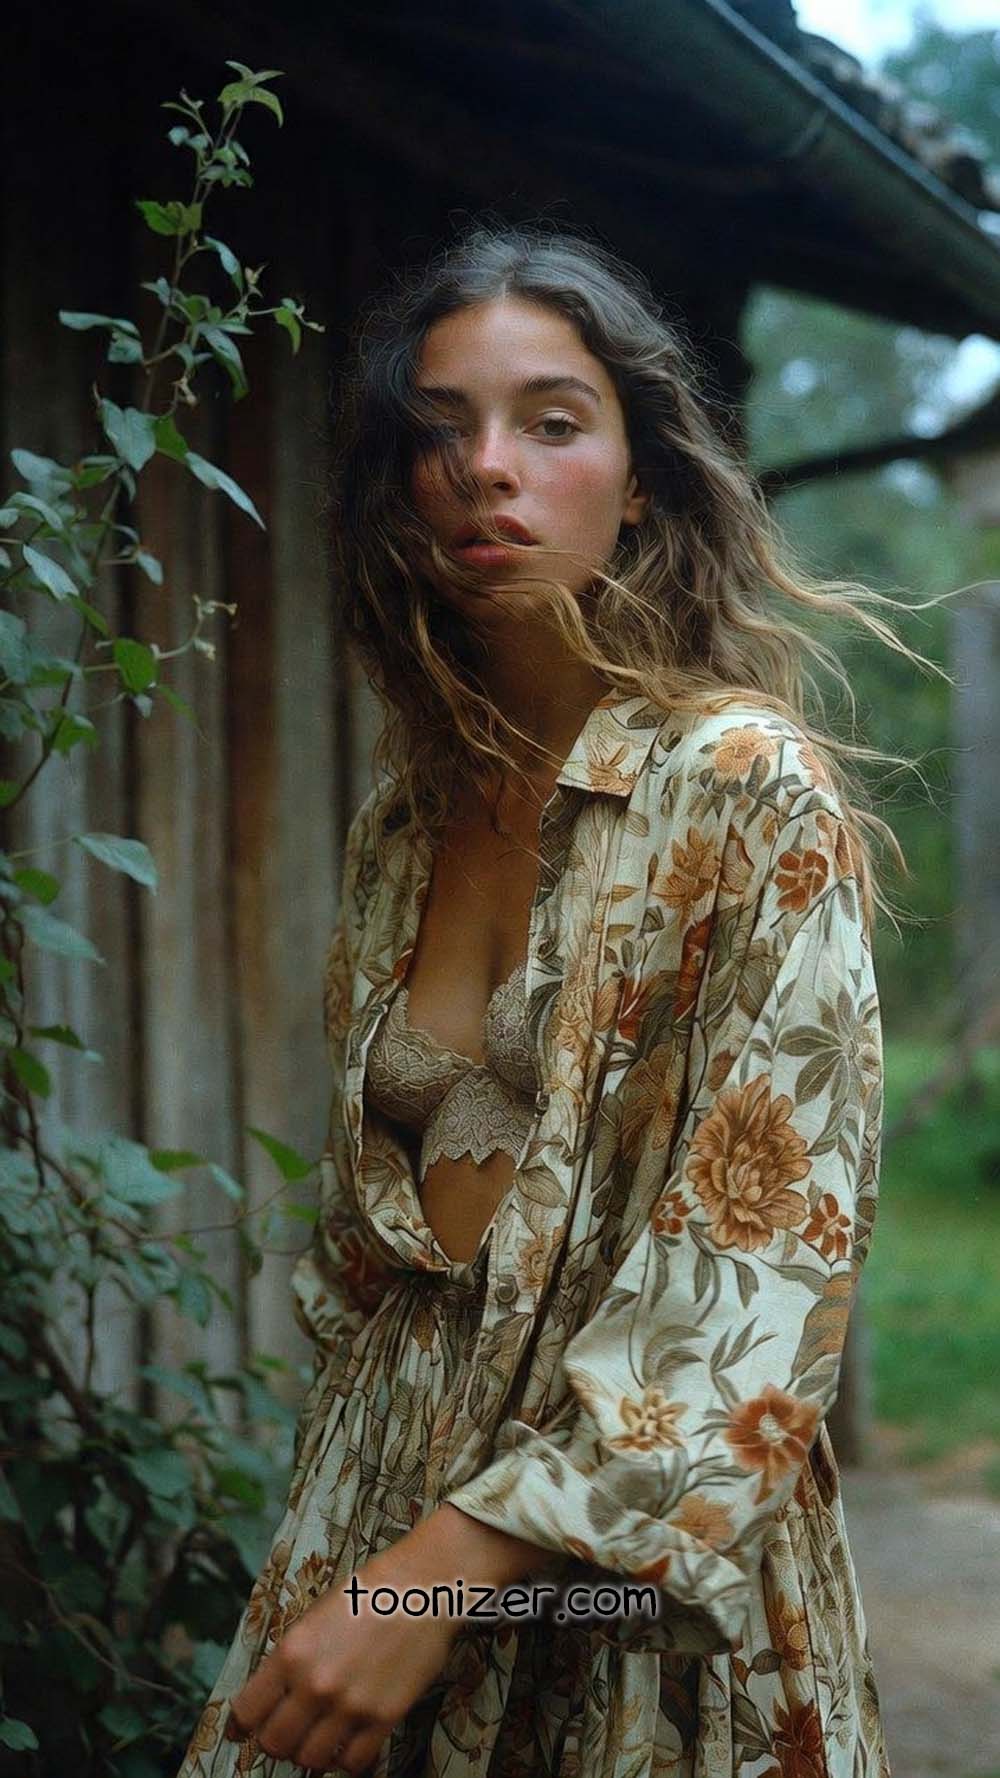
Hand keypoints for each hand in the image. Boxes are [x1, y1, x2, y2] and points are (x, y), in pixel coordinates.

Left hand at [224, 1547, 461, 1772]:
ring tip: (317, 1738)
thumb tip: (271, 1696)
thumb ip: (290, 1660)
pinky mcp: (384, 1717)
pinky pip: (352, 1762)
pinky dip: (345, 1760)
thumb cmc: (367, 1592)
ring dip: (309, 1754)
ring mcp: (350, 1704)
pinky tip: (347, 1743)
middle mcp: (315, 1684)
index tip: (243, 1730)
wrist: (422, 1585)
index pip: (247, 1712)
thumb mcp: (313, 1617)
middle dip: (275, 1742)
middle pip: (275, 1744)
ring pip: (309, 1760)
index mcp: (291, 1652)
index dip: (242, 1726)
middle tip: (286, 1733)